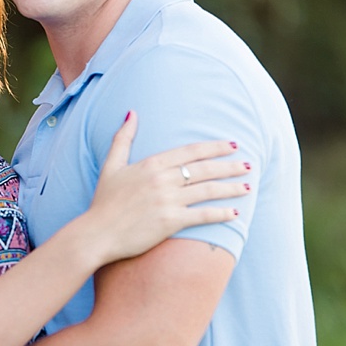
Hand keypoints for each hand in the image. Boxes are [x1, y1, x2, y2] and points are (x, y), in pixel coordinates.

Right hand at [87, 112, 249, 261]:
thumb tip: (131, 112)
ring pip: (208, 190)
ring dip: (231, 188)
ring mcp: (168, 200)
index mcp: (151, 164)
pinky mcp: (170, 222)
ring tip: (248, 186)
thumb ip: (123, 138)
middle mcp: (163, 179)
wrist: (97, 233)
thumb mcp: (111, 165)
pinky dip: (220, 213)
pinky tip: (234, 213)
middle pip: (204, 169)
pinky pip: (202, 215)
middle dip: (229, 166)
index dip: (214, 147)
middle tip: (248, 165)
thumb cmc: (104, 201)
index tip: (232, 145)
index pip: (191, 151)